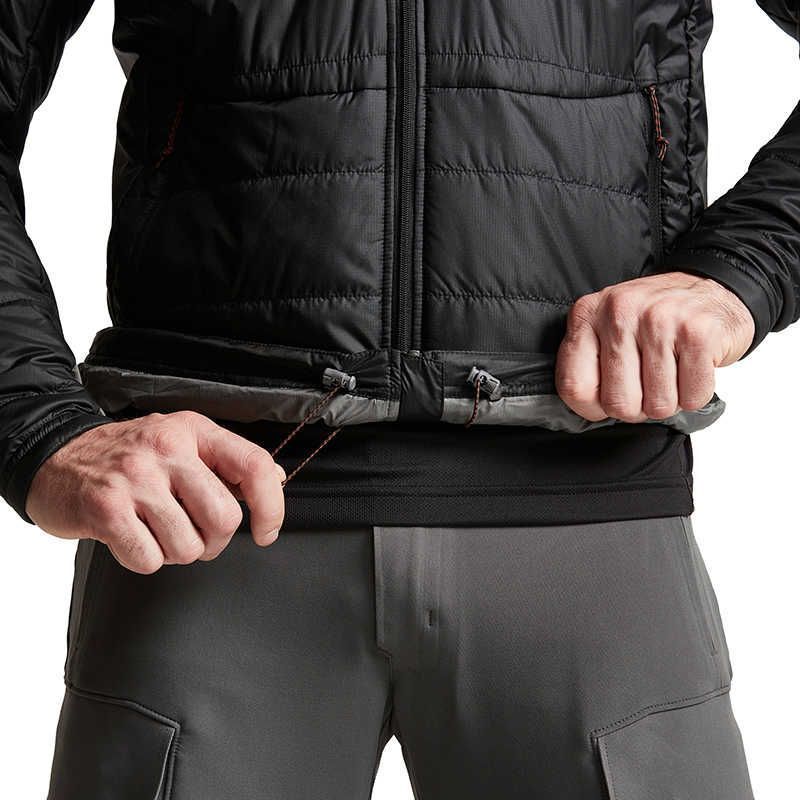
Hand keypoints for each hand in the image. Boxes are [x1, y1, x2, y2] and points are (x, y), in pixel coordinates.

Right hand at [26, 411, 284, 573]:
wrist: (54, 456)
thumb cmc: (125, 456)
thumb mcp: (181, 442)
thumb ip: (228, 463)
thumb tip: (275, 480)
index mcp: (194, 431)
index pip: (253, 466)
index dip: (271, 507)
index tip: (266, 531)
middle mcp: (167, 449)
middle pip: (224, 518)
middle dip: (213, 541)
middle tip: (194, 536)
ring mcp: (135, 478)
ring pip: (188, 546)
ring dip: (176, 552)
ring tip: (155, 531)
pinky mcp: (106, 508)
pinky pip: (149, 559)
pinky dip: (144, 559)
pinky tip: (131, 536)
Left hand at [555, 271, 754, 422]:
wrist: (710, 287)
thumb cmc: (653, 319)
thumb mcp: (605, 329)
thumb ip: (586, 364)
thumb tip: (588, 408)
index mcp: (587, 314)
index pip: (574, 386)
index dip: (592, 407)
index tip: (606, 400)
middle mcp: (620, 311)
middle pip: (618, 403)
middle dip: (637, 408)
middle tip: (647, 385)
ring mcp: (660, 320)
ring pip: (658, 405)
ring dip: (669, 400)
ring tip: (671, 372)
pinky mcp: (699, 332)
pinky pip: (692, 397)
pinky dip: (695, 394)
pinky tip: (691, 368)